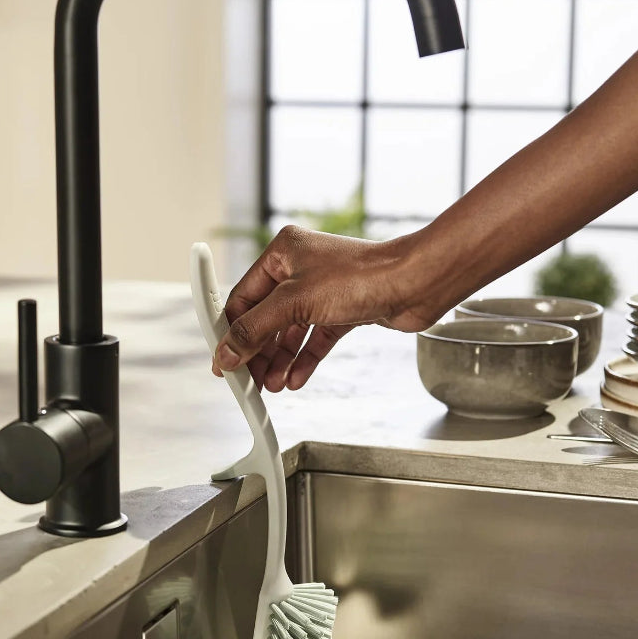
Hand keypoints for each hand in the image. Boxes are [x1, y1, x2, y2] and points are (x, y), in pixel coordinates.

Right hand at [212, 225, 435, 391]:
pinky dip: (304, 360)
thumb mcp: (294, 303)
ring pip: (290, 332)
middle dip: (257, 351)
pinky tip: (294, 379)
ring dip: (279, 360)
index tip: (223, 360)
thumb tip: (227, 352)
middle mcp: (300, 269)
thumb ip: (255, 329)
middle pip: (266, 318)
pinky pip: (314, 339)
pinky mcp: (342, 311)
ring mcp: (322, 291)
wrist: (414, 284)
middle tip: (248, 379)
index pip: (243, 297)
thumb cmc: (361, 276)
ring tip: (272, 385)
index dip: (230, 331)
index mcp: (282, 253)